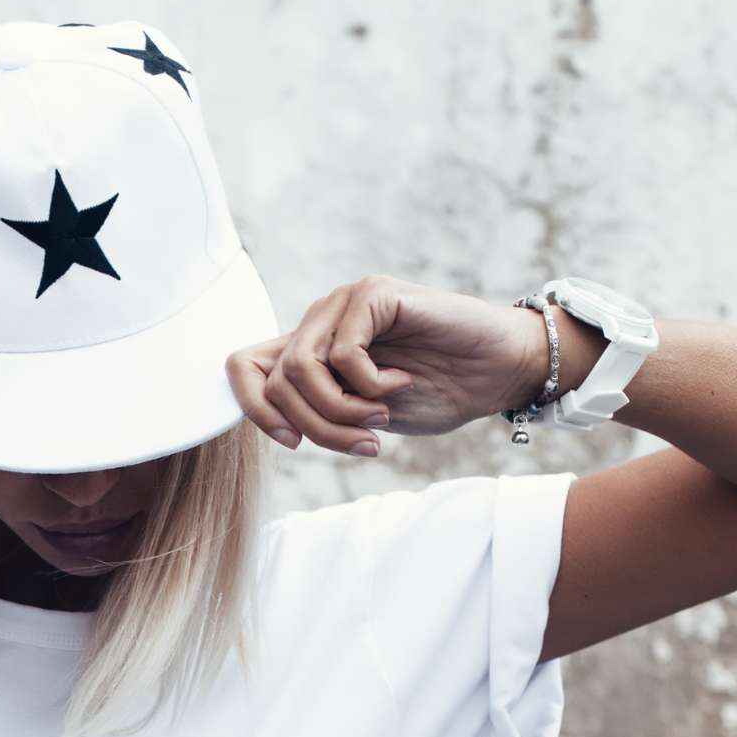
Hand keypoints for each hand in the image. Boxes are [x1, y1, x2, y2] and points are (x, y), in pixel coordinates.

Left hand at [226, 274, 541, 451]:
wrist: (492, 374)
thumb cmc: (434, 393)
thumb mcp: (363, 417)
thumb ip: (321, 414)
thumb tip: (280, 425)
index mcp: (311, 349)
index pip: (244, 368)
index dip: (254, 409)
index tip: (291, 444)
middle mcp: (320, 321)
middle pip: (278, 382)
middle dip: (317, 427)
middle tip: (363, 443)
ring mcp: (345, 302)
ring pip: (302, 368)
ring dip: (340, 410)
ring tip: (380, 416)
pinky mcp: (374, 293)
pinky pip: (342, 353)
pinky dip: (368, 385)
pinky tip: (400, 384)